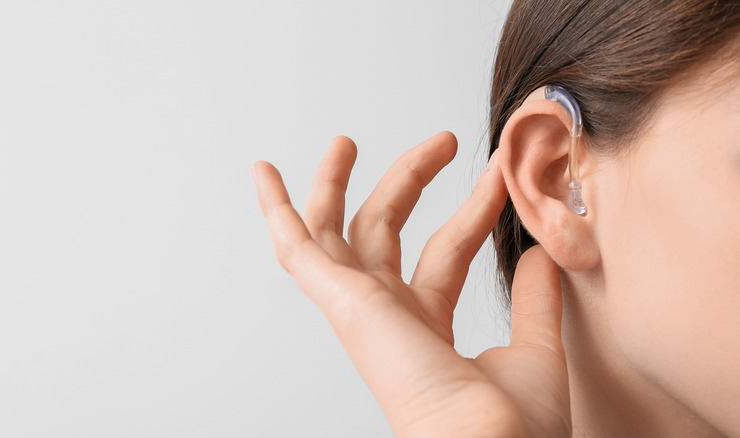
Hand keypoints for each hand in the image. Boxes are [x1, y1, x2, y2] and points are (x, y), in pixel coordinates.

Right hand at [251, 132, 570, 437]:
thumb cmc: (512, 426)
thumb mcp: (534, 347)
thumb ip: (534, 300)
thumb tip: (540, 253)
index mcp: (425, 328)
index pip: (445, 252)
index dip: (471, 210)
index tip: (497, 177)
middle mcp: (387, 316)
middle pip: (384, 233)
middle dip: (408, 181)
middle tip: (439, 140)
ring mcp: (360, 308)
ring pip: (334, 233)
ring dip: (336, 185)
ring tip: (345, 143)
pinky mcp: (342, 302)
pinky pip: (297, 249)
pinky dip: (277, 210)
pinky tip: (264, 174)